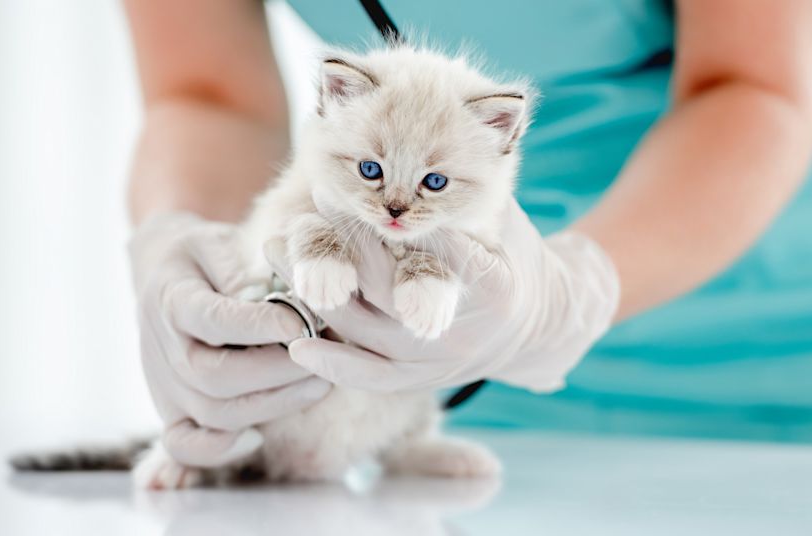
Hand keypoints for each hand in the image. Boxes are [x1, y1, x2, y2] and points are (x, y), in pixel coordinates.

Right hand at [130, 212, 330, 466]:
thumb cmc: (203, 256)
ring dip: (272, 404)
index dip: (257, 325)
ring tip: (318, 384)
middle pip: (214, 376)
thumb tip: (274, 301)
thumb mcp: (219, 243)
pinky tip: (258, 435)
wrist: (162, 273)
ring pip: (214, 413)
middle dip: (276, 371)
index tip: (300, 322)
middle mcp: (163, 348)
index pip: (212, 321)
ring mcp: (164, 385)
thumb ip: (242, 270)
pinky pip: (184, 444)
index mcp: (171, 299)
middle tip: (321, 357)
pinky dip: (218, 450)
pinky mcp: (171, 410)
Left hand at [265, 199, 619, 392]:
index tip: (358, 177)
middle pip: (388, 284)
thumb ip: (475, 183)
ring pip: (364, 327)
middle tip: (313, 195)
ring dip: (314, 287)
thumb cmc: (510, 254)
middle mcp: (462, 329)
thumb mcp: (505, 215)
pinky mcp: (415, 379)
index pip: (438, 248)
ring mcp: (435, 361)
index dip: (395, 214)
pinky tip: (294, 342)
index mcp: (494, 284)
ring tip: (278, 248)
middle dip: (345, 238)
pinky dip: (329, 362)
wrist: (533, 329)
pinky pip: (365, 376)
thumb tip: (445, 125)